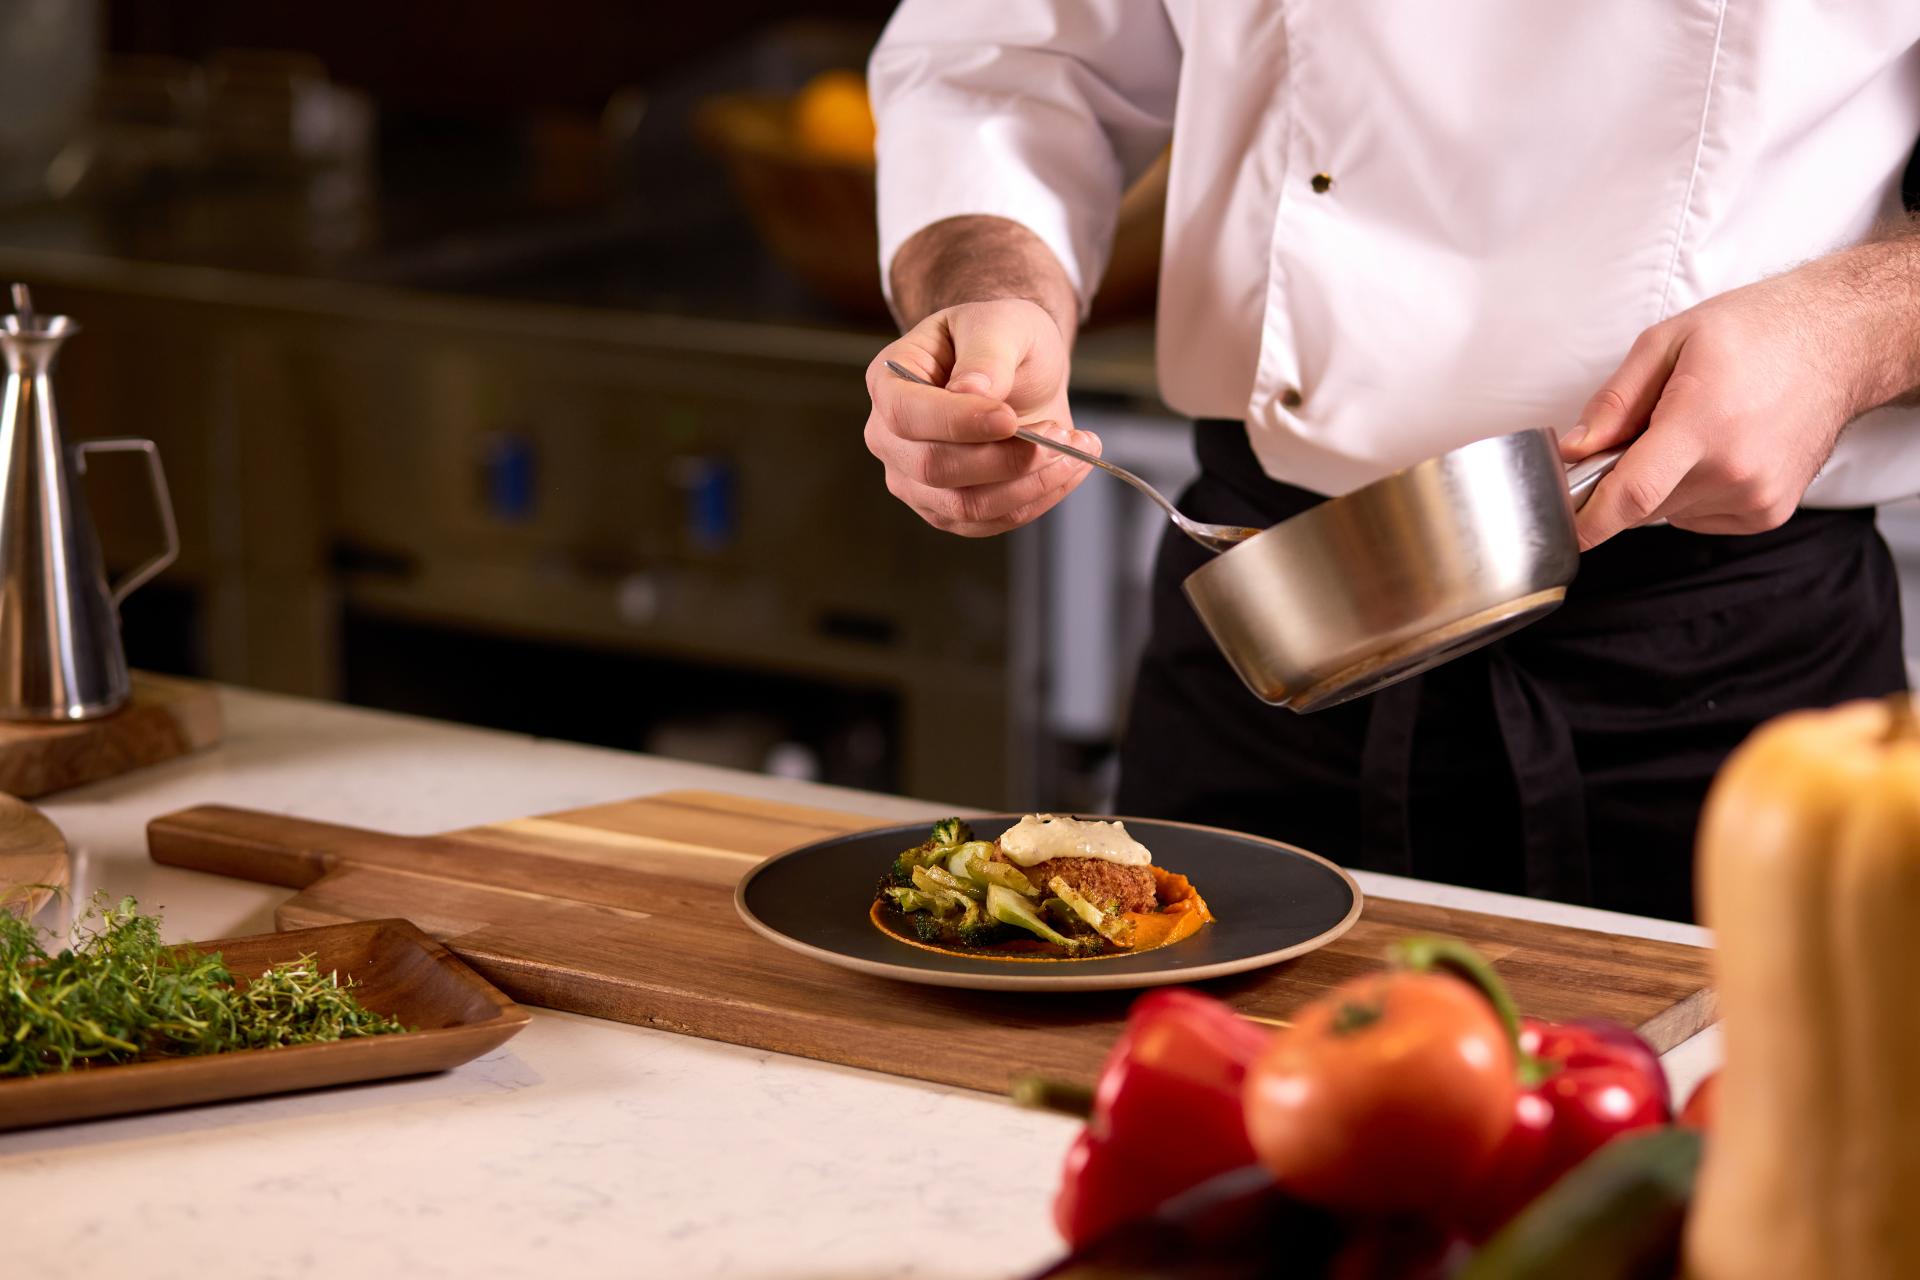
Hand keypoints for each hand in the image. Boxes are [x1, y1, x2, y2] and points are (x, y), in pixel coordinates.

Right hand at [864, 298, 1099, 535]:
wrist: (1018, 369)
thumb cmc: (1000, 337)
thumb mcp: (1000, 324)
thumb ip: (986, 354)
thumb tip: (971, 391)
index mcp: (889, 381)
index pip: (906, 414)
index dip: (957, 422)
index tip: (1010, 419)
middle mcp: (890, 438)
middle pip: (935, 468)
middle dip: (1005, 459)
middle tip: (1060, 434)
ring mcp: (915, 481)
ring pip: (967, 505)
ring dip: (1030, 483)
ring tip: (1075, 448)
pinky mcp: (949, 510)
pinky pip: (992, 521)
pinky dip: (1038, 499)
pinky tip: (1068, 469)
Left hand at [1561, 271, 1863, 548]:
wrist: (1838, 342)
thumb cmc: (1755, 332)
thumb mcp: (1667, 342)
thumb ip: (1614, 401)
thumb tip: (1576, 449)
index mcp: (1702, 424)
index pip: (1631, 495)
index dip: (1588, 521)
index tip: (1564, 531)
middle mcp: (1734, 470)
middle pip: (1642, 503)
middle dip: (1628, 474)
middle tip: (1652, 428)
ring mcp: (1756, 496)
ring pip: (1669, 511)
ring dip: (1665, 482)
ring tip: (1700, 430)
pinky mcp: (1769, 512)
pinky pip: (1701, 516)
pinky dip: (1696, 491)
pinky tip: (1722, 450)